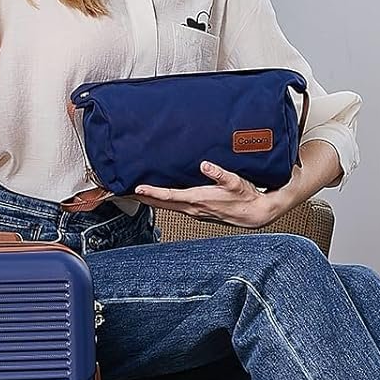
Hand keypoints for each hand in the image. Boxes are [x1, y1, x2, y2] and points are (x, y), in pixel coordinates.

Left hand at [135, 161, 281, 229]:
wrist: (254, 214)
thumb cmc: (245, 198)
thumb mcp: (235, 182)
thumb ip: (219, 173)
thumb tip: (205, 165)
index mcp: (199, 199)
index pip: (170, 196)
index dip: (152, 192)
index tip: (138, 187)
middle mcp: (193, 208)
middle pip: (161, 203)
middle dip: (143, 197)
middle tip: (124, 190)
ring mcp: (194, 211)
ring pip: (166, 206)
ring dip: (150, 200)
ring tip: (136, 192)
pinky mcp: (197, 211)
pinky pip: (174, 206)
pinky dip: (162, 201)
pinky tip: (159, 197)